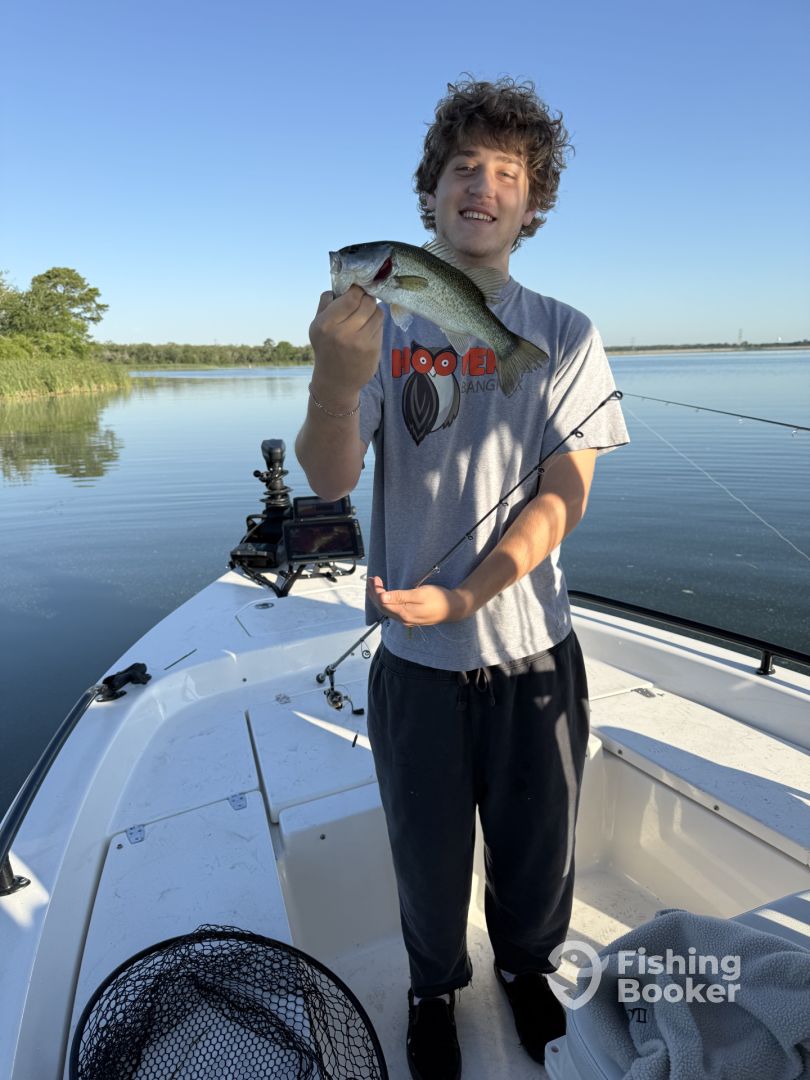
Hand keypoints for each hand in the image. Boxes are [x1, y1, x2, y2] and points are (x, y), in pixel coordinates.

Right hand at [309, 285, 383, 402]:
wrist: (335, 380)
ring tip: (365, 316)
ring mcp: (360, 342)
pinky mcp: (373, 349)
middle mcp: (343, 334)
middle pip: (367, 302)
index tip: (356, 291)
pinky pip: (380, 325)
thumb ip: (326, 303)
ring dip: (373, 310)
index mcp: (326, 325)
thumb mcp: (316, 325)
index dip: (357, 290)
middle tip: (363, 302)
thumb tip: (341, 283)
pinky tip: (367, 329)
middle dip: (366, 299)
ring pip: (378, 312)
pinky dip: (376, 323)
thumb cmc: (326, 347)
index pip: (351, 297)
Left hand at [367, 576, 472, 627]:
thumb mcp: (420, 594)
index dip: (376, 591)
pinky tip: (384, 596)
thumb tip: (382, 597)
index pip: (383, 602)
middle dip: (374, 594)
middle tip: (371, 580)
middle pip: (382, 607)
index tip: (375, 578)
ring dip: (378, 598)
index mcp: (404, 613)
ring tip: (374, 586)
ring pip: (386, 610)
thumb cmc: (438, 598)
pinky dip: (385, 602)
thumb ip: (400, 596)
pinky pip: (392, 612)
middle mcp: (403, 620)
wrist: (454, 608)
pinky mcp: (410, 619)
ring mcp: (406, 621)